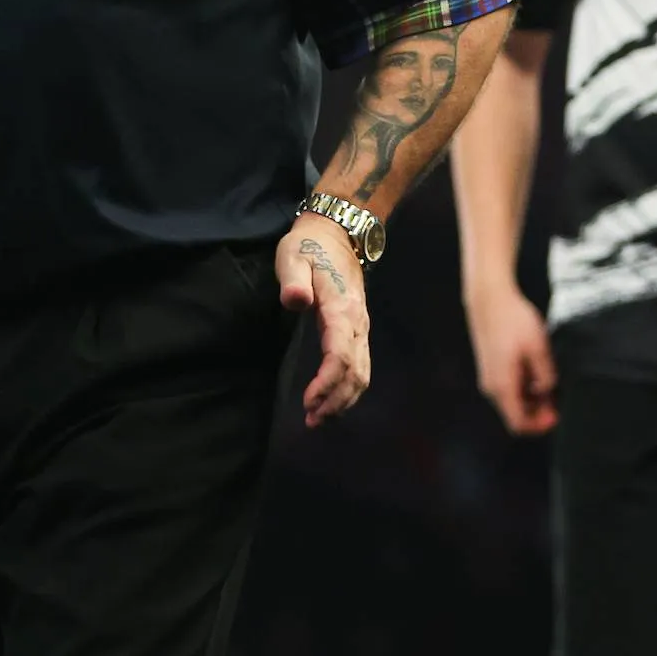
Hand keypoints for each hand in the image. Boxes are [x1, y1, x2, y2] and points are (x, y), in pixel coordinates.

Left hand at [274, 213, 370, 427]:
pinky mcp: (358, 331)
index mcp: (341, 309)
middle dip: (335, 400)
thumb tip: (295, 301)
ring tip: (319, 418)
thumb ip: (294, 279)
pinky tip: (332, 401)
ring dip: (343, 399)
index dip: (327, 383)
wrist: (336, 235)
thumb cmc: (309, 247)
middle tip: (310, 420)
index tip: (308, 402)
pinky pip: (361, 367)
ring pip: (362, 373)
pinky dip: (349, 389)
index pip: (340, 355)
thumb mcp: (293, 256)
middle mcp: (357, 323)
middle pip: (356, 372)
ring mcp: (361, 328)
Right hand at [466, 287, 557, 433]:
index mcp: (503, 386)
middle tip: (556, 402)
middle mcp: (491, 387)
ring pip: (511, 403)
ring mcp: (488, 378)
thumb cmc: (514, 320)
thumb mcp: (538, 347)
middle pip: (514, 415)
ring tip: (549, 384)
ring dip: (531, 401)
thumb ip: (545, 375)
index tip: (557, 416)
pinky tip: (535, 374)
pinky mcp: (490, 368)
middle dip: (537, 414)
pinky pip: (507, 389)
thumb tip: (546, 391)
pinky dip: (523, 389)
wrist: (489, 298)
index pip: (519, 423)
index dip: (539, 426)